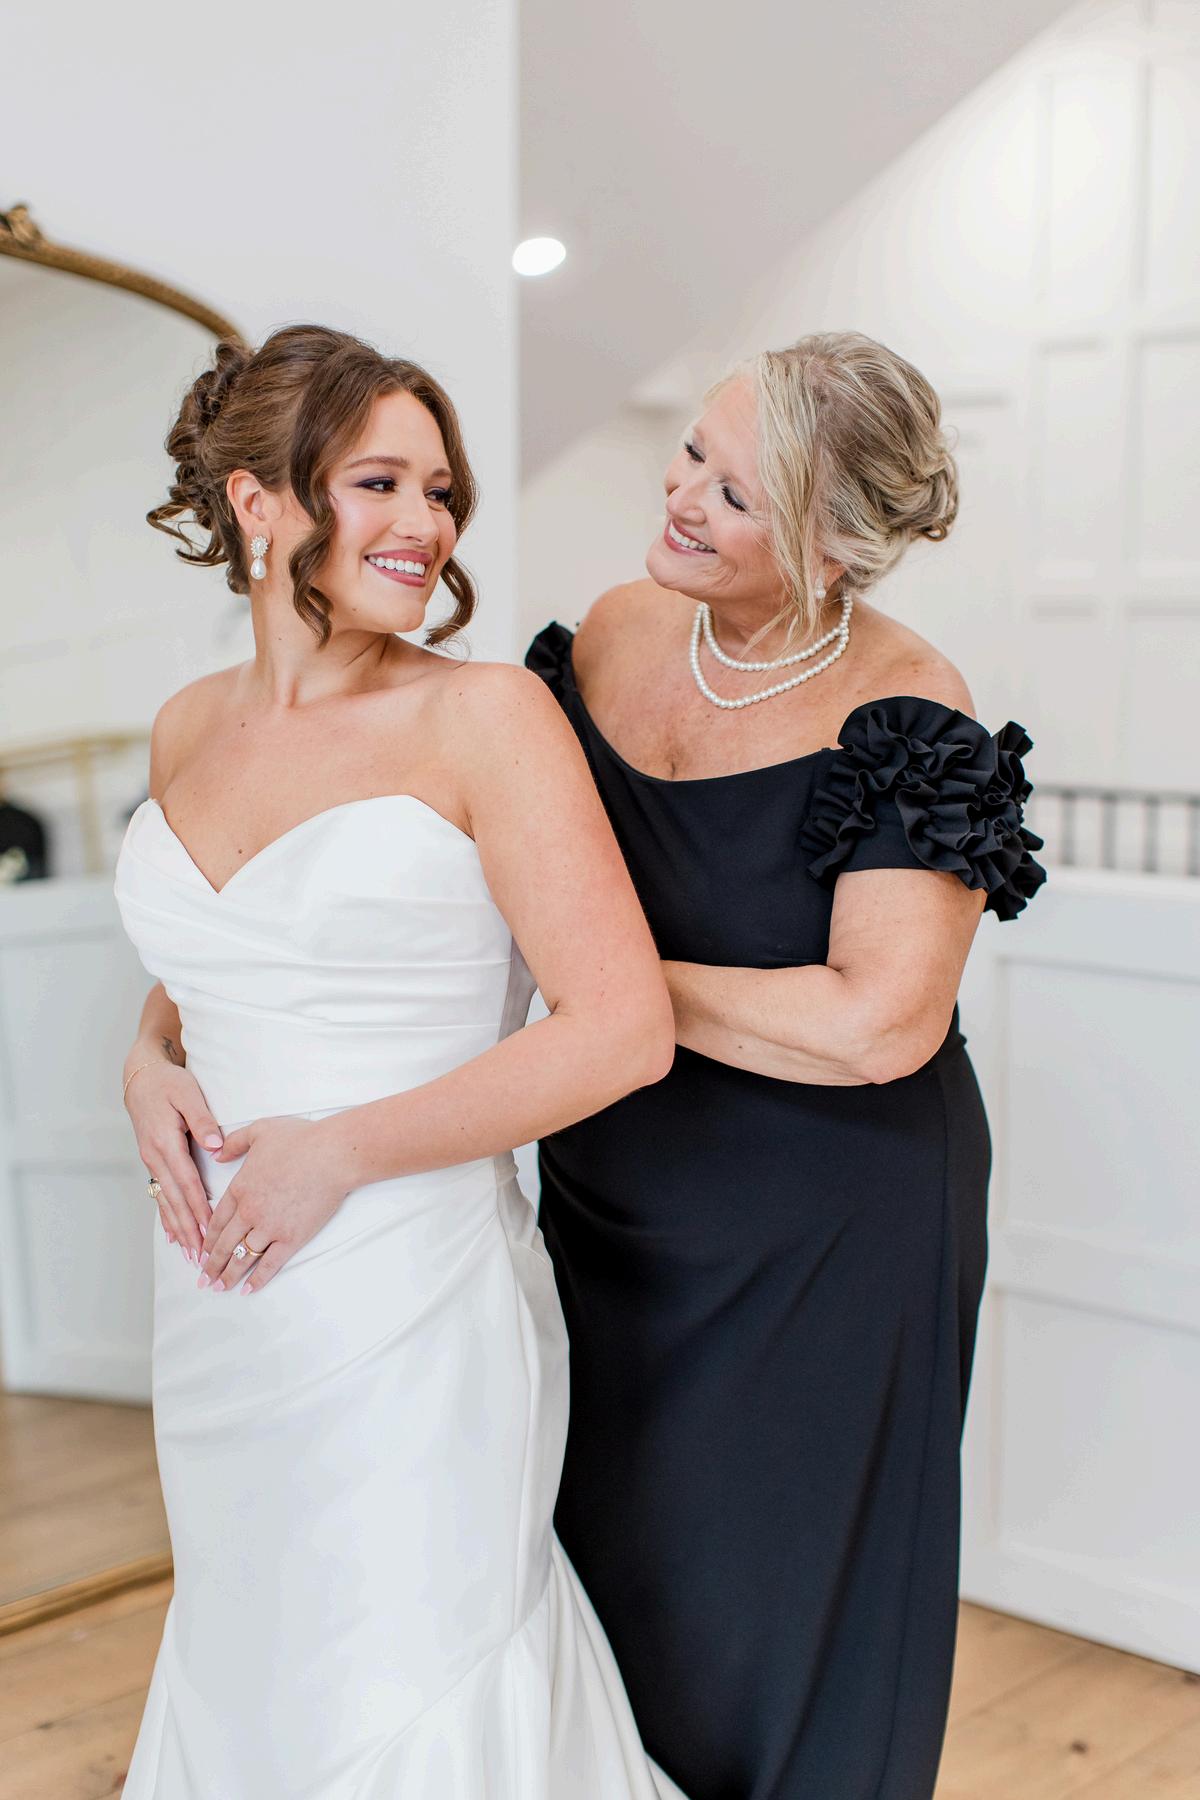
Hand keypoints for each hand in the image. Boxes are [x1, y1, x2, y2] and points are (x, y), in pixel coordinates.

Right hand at [125, 1061, 222, 1260]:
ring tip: (190, 1254)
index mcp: (166, 1142)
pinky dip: (167, 1217)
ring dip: (179, 1229)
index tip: (211, 1230)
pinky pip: (160, 1194)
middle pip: (174, 1200)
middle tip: (201, 1256)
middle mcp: (155, 1157)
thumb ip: (202, 1120)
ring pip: (166, 1202)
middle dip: (189, 1230)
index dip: (199, 1209)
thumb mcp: (187, 1093)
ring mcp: (151, 1161)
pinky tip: (173, 1235)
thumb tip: (215, 1145)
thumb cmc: (167, 1083)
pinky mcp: (152, 1161)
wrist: (141, 1077)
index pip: (187, 1183)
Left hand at [201, 1116, 350, 1293]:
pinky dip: (258, 1279)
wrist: (331, 1155)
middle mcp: (249, 1212)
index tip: (201, 1251)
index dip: (207, 1239)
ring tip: (220, 1288)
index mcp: (240, 1188)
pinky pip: (270, 1264)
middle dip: (212, 1264)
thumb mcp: (260, 1131)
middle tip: (204, 1278)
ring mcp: (269, 1227)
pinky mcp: (291, 1238)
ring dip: (229, 1275)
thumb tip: (218, 1153)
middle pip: (224, 1244)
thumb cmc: (300, 1140)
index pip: (216, 1220)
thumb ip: (235, 1143)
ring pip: (242, 1258)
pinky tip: (249, 1289)